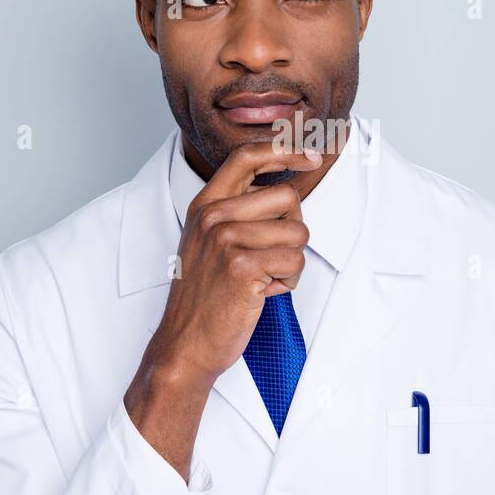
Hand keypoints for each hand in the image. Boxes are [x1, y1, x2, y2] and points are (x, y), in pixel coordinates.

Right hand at [123, 140, 320, 478]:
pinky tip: (261, 293)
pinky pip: (295, 262)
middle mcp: (214, 216)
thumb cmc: (204, 298)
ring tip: (263, 279)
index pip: (246, 157)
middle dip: (292, 232)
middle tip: (269, 260)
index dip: (284, 149)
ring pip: (298, 233)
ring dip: (291, 262)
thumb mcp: (208, 243)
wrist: (185, 344)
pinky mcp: (243, 266)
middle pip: (288, 198)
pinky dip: (287, 282)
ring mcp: (226, 239)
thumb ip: (237, 213)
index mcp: (205, 205)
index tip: (310, 153)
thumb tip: (284, 193)